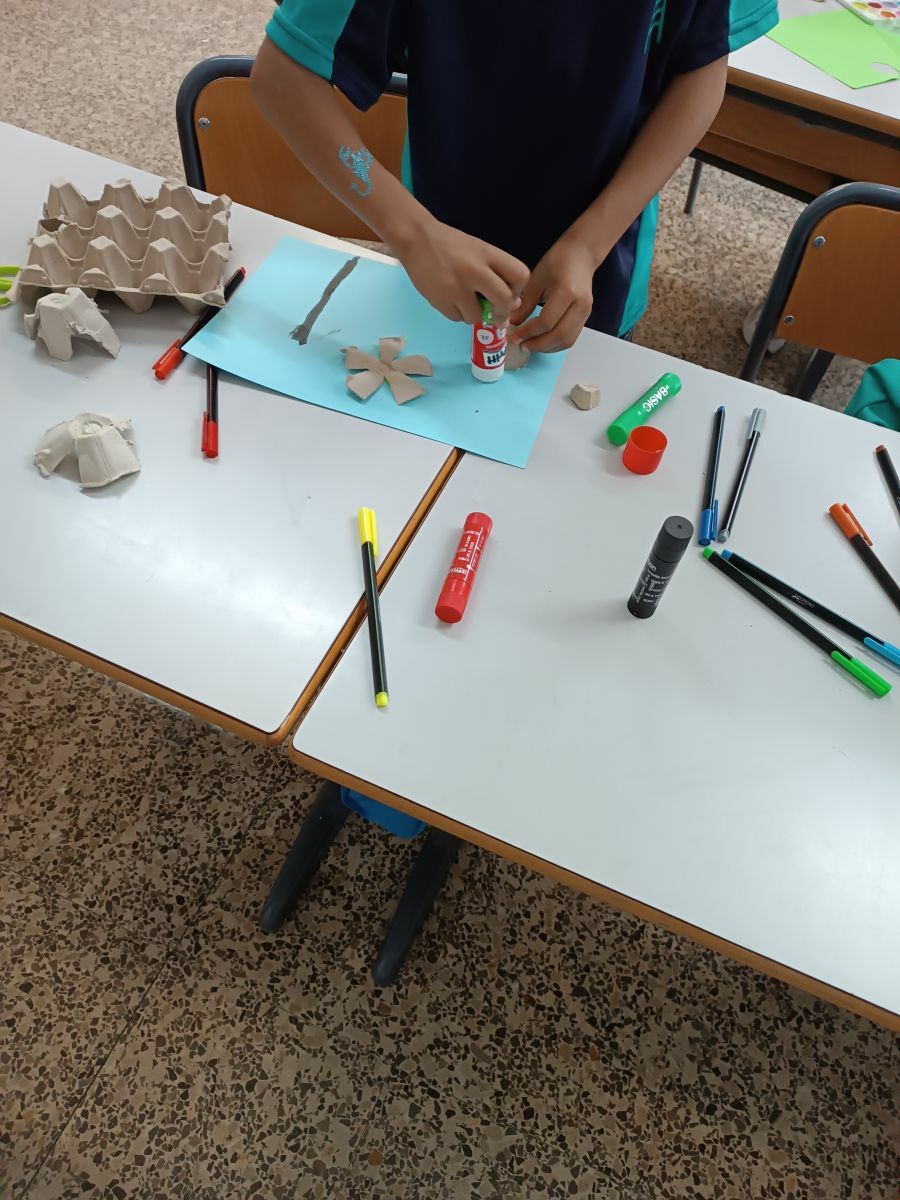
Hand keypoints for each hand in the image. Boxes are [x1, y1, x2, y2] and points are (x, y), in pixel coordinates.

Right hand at [393, 218, 529, 325]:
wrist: (416, 239)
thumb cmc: (451, 245)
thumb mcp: (478, 250)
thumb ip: (496, 274)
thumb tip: (513, 304)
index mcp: (487, 253)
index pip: (520, 275)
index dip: (518, 291)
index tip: (509, 295)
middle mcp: (474, 270)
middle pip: (503, 300)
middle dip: (502, 312)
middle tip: (496, 316)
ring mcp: (456, 287)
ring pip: (476, 316)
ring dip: (473, 314)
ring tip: (464, 301)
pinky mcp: (439, 300)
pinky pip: (456, 318)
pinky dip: (456, 313)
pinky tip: (450, 299)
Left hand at [509, 235, 597, 352]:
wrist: (581, 255)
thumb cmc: (557, 262)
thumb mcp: (536, 280)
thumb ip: (524, 305)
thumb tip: (511, 324)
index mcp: (566, 292)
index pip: (546, 322)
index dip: (528, 332)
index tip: (514, 336)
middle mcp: (580, 305)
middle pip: (559, 336)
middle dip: (538, 345)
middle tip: (521, 344)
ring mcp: (586, 312)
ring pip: (567, 341)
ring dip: (547, 347)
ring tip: (530, 344)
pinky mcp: (586, 317)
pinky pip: (571, 337)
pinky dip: (555, 344)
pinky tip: (542, 340)